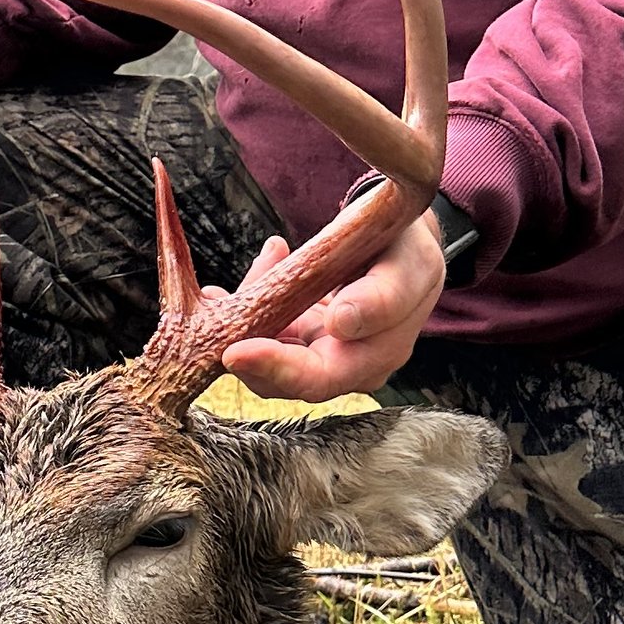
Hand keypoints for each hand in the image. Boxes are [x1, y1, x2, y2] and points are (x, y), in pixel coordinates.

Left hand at [220, 212, 448, 399]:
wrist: (400, 245)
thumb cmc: (409, 253)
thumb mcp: (410, 262)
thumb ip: (383, 296)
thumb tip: (342, 324)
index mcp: (379, 355)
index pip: (320, 379)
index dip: (276, 369)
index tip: (235, 351)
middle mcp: (346, 366)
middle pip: (282, 376)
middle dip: (242, 348)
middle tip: (214, 312)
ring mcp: (318, 353)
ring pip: (264, 353)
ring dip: (237, 324)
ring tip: (215, 295)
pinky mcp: (297, 339)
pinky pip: (260, 334)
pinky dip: (241, 310)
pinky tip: (219, 293)